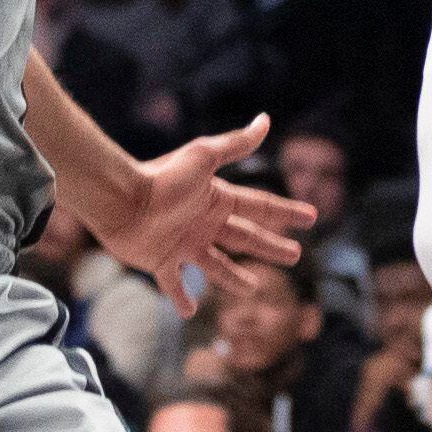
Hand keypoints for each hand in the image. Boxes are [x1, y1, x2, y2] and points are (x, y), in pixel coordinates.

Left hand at [62, 116, 314, 316]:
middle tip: (295, 256)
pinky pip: (175, 284)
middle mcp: (204, 223)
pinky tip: (191, 312)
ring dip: (234, 278)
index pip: (261, 206)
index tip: (312, 217)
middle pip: (246, 238)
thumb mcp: (204, 156)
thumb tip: (266, 120)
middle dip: (271, 247)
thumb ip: (236, 144)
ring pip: (217, 266)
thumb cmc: (162, 177)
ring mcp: (183, 244)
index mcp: (218, 199)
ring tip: (253, 290)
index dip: (287, 212)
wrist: (120, 200)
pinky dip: (183, 298)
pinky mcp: (161, 262)